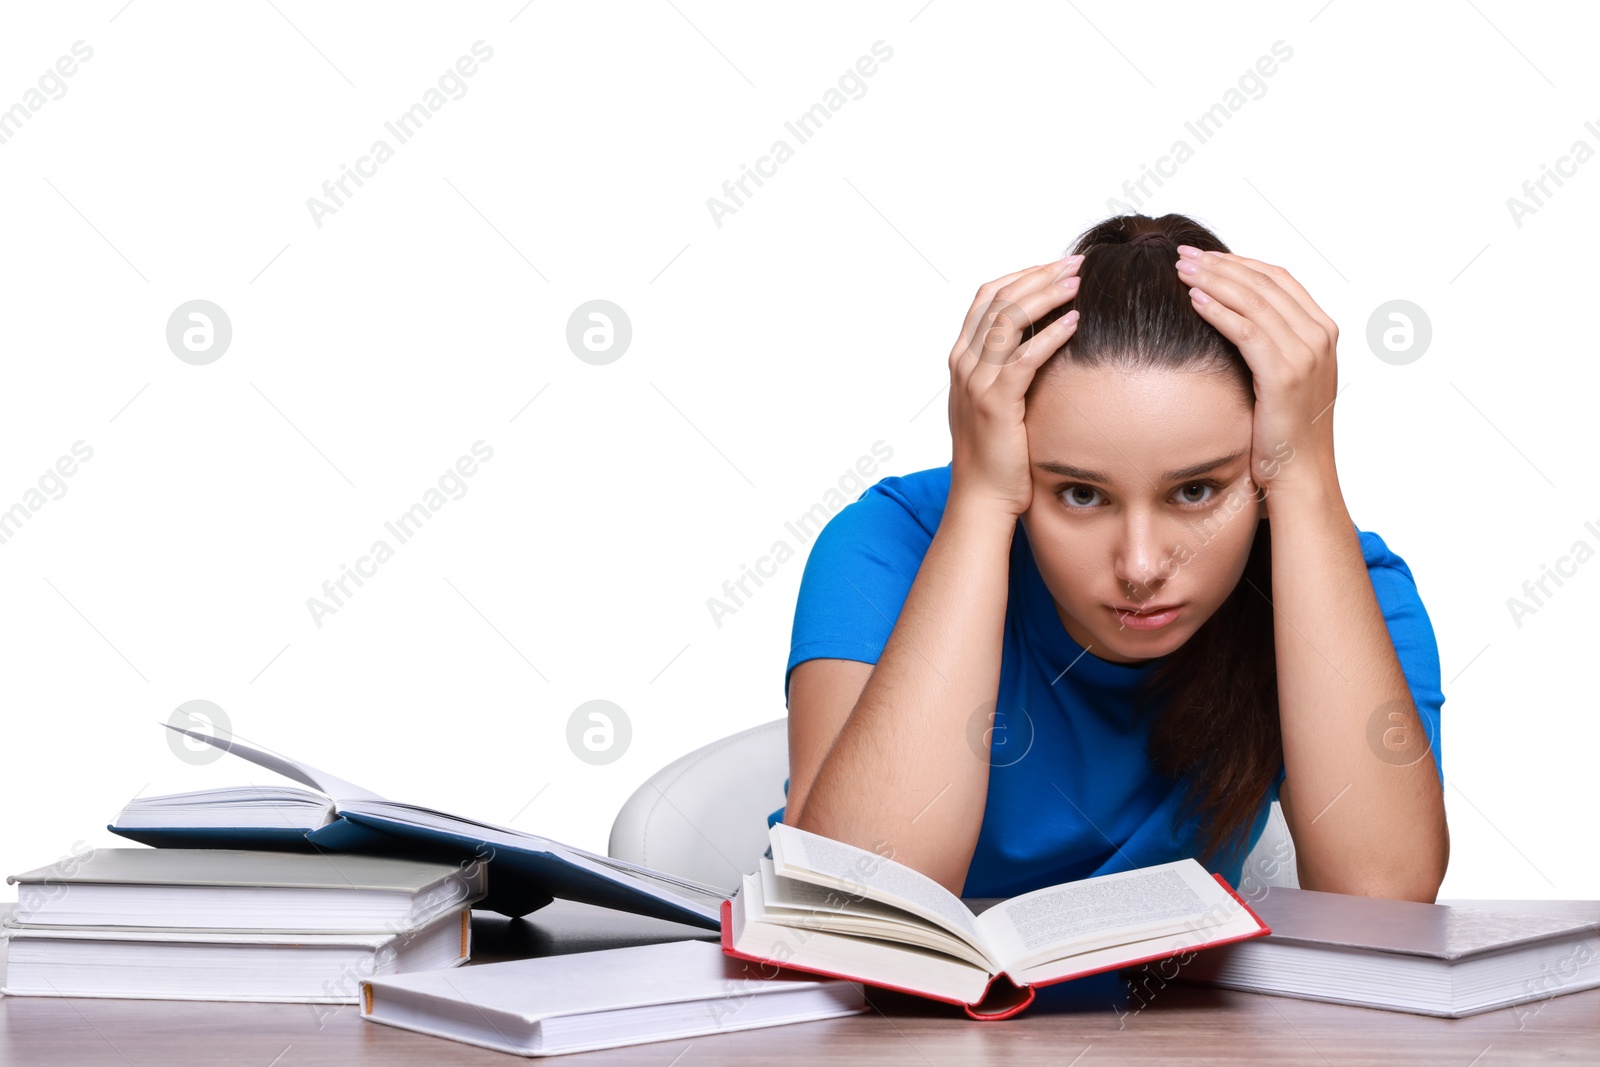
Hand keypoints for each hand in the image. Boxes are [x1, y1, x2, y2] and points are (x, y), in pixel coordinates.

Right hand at [946, 255, 1082, 517]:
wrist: (981, 497)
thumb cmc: (997, 453)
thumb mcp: (996, 400)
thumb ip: (1009, 367)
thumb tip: (1045, 338)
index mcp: (962, 357)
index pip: (987, 296)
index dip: (1022, 274)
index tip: (1057, 265)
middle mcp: (964, 363)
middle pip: (999, 299)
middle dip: (1039, 276)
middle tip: (1076, 263)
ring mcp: (976, 382)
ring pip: (1008, 320)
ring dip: (1045, 295)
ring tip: (1078, 283)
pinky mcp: (996, 403)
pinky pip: (1024, 359)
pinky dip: (1050, 335)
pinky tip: (1075, 322)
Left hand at [1173, 247, 1340, 500]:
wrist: (1301, 473)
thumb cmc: (1284, 430)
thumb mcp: (1284, 377)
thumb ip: (1272, 343)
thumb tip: (1235, 318)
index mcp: (1322, 331)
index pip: (1279, 279)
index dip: (1240, 263)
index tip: (1206, 256)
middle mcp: (1319, 336)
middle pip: (1264, 283)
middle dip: (1221, 265)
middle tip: (1184, 255)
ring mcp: (1306, 354)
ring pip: (1254, 301)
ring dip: (1214, 281)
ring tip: (1181, 270)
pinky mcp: (1284, 374)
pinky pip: (1245, 331)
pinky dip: (1218, 311)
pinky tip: (1193, 300)